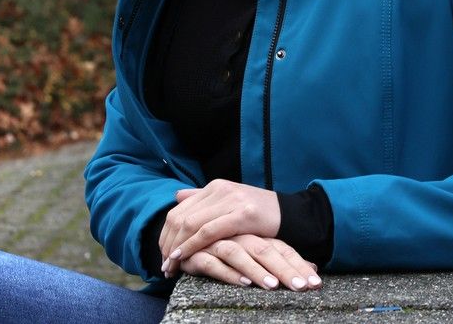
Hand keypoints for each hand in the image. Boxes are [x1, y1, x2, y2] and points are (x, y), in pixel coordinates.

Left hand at [160, 179, 280, 275]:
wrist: (289, 214)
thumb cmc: (257, 214)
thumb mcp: (228, 202)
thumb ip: (203, 198)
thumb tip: (177, 196)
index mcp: (214, 187)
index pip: (179, 209)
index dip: (166, 233)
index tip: (163, 254)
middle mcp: (219, 189)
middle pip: (180, 217)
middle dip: (168, 243)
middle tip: (165, 265)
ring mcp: (231, 200)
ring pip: (191, 223)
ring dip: (176, 247)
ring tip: (171, 266)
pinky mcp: (242, 214)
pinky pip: (209, 231)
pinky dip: (192, 245)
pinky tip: (184, 257)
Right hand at [180, 233, 321, 291]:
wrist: (187, 236)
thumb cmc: (227, 247)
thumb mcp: (257, 253)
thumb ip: (283, 258)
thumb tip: (315, 267)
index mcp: (256, 236)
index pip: (281, 249)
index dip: (298, 265)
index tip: (315, 283)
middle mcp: (239, 236)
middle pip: (265, 250)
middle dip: (284, 270)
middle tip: (301, 287)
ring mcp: (218, 243)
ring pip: (240, 254)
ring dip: (257, 270)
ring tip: (272, 286)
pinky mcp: (198, 254)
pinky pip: (213, 263)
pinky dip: (228, 273)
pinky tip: (242, 282)